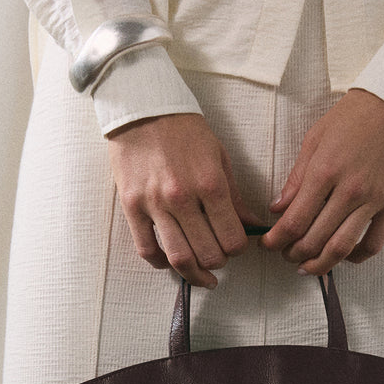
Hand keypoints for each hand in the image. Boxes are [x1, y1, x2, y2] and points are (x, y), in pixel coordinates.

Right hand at [106, 112, 265, 286]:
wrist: (141, 107)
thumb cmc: (183, 130)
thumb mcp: (219, 156)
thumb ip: (234, 195)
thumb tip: (252, 224)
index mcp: (210, 184)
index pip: (232, 239)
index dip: (238, 249)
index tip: (235, 246)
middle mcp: (182, 198)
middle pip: (208, 254)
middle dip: (218, 263)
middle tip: (219, 260)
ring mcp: (154, 204)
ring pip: (179, 258)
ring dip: (194, 274)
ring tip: (201, 276)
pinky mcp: (132, 206)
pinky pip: (147, 249)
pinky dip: (161, 263)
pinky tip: (170, 262)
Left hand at [261, 89, 383, 274]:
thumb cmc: (355, 117)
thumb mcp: (315, 138)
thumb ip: (296, 177)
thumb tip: (278, 208)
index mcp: (325, 172)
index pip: (294, 221)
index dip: (276, 241)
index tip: (268, 245)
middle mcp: (349, 191)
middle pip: (314, 240)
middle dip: (292, 254)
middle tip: (285, 254)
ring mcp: (373, 201)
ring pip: (341, 248)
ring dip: (319, 265)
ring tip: (306, 266)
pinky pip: (372, 244)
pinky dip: (355, 258)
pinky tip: (342, 257)